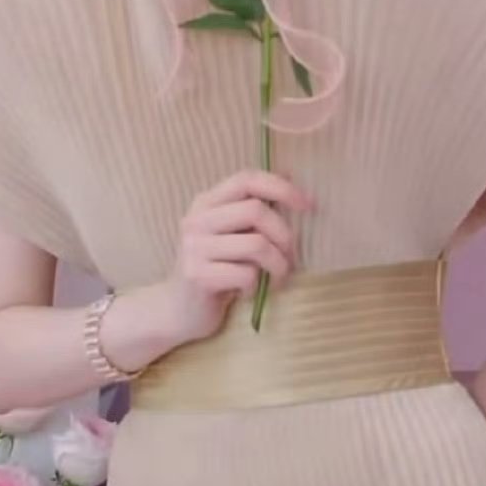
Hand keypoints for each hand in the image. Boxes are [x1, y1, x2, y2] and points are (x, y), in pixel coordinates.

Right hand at [163, 169, 313, 348]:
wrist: (177, 311)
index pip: (246, 179)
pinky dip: (256, 285)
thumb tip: (289, 174)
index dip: (281, 188)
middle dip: (284, 236)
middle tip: (290, 257)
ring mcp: (194, 247)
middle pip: (256, 211)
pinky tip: (247, 291)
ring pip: (257, 244)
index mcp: (206, 202)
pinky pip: (246, 274)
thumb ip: (252, 209)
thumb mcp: (230, 234)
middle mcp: (197, 220)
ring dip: (278, 265)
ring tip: (275, 277)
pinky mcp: (197, 275)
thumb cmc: (215, 269)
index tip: (308, 205)